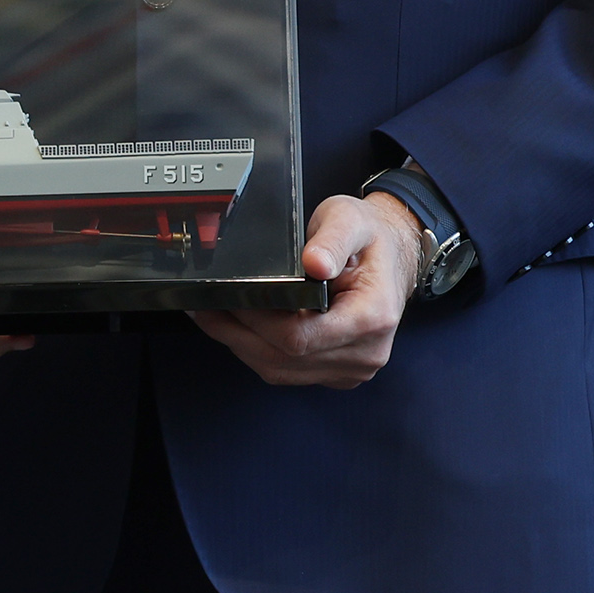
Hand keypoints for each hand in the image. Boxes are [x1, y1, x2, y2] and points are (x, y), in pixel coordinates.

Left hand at [189, 190, 421, 387]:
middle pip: (285, 359)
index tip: (229, 298)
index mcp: (372, 318)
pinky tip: (238, 329)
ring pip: (281, 371)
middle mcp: (365, 352)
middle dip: (238, 334)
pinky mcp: (336, 372)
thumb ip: (332, 239)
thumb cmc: (367, 238)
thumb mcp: (350, 220)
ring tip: (211, 316)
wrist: (390, 257)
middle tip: (203, 307)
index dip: (259, 321)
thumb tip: (314, 264)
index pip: (302, 337)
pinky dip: (258, 351)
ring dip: (242, 346)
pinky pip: (288, 371)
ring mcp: (351, 368)